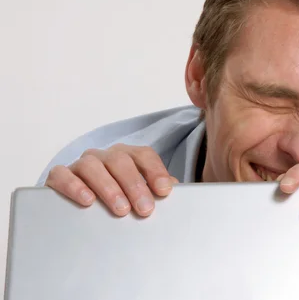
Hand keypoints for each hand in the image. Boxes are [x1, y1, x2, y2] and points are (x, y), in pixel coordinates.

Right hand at [45, 144, 177, 216]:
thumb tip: (173, 189)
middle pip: (120, 160)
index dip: (155, 171)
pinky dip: (74, 186)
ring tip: (120, 209)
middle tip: (145, 209)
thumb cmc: (116, 202)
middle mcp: (104, 157)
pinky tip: (87, 201)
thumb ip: (155, 191)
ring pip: (92, 165)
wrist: (75, 211)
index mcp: (126, 157)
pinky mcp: (57, 177)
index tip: (164, 191)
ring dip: (109, 187)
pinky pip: (62, 175)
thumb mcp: (138, 196)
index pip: (143, 155)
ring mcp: (80, 165)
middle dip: (135, 184)